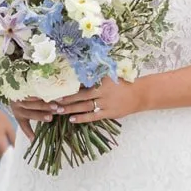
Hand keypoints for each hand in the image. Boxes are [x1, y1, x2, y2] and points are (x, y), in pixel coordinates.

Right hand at [0, 106, 15, 159]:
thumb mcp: (9, 128)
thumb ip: (13, 140)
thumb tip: (16, 149)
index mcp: (0, 146)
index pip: (8, 158)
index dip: (14, 159)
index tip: (20, 157)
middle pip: (3, 158)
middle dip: (10, 157)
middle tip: (18, 152)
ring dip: (5, 153)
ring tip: (13, 146)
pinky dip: (1, 149)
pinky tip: (6, 143)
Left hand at [13, 78, 139, 134]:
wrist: (139, 94)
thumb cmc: (121, 84)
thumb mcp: (108, 76)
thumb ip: (94, 75)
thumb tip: (75, 71)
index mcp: (101, 80)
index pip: (80, 83)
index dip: (67, 86)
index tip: (54, 87)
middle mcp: (102, 91)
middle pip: (79, 96)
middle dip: (64, 99)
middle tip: (50, 101)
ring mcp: (105, 103)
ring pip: (84, 107)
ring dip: (70, 109)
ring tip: (57, 111)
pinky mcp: (109, 113)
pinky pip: (93, 117)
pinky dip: (82, 118)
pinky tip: (71, 119)